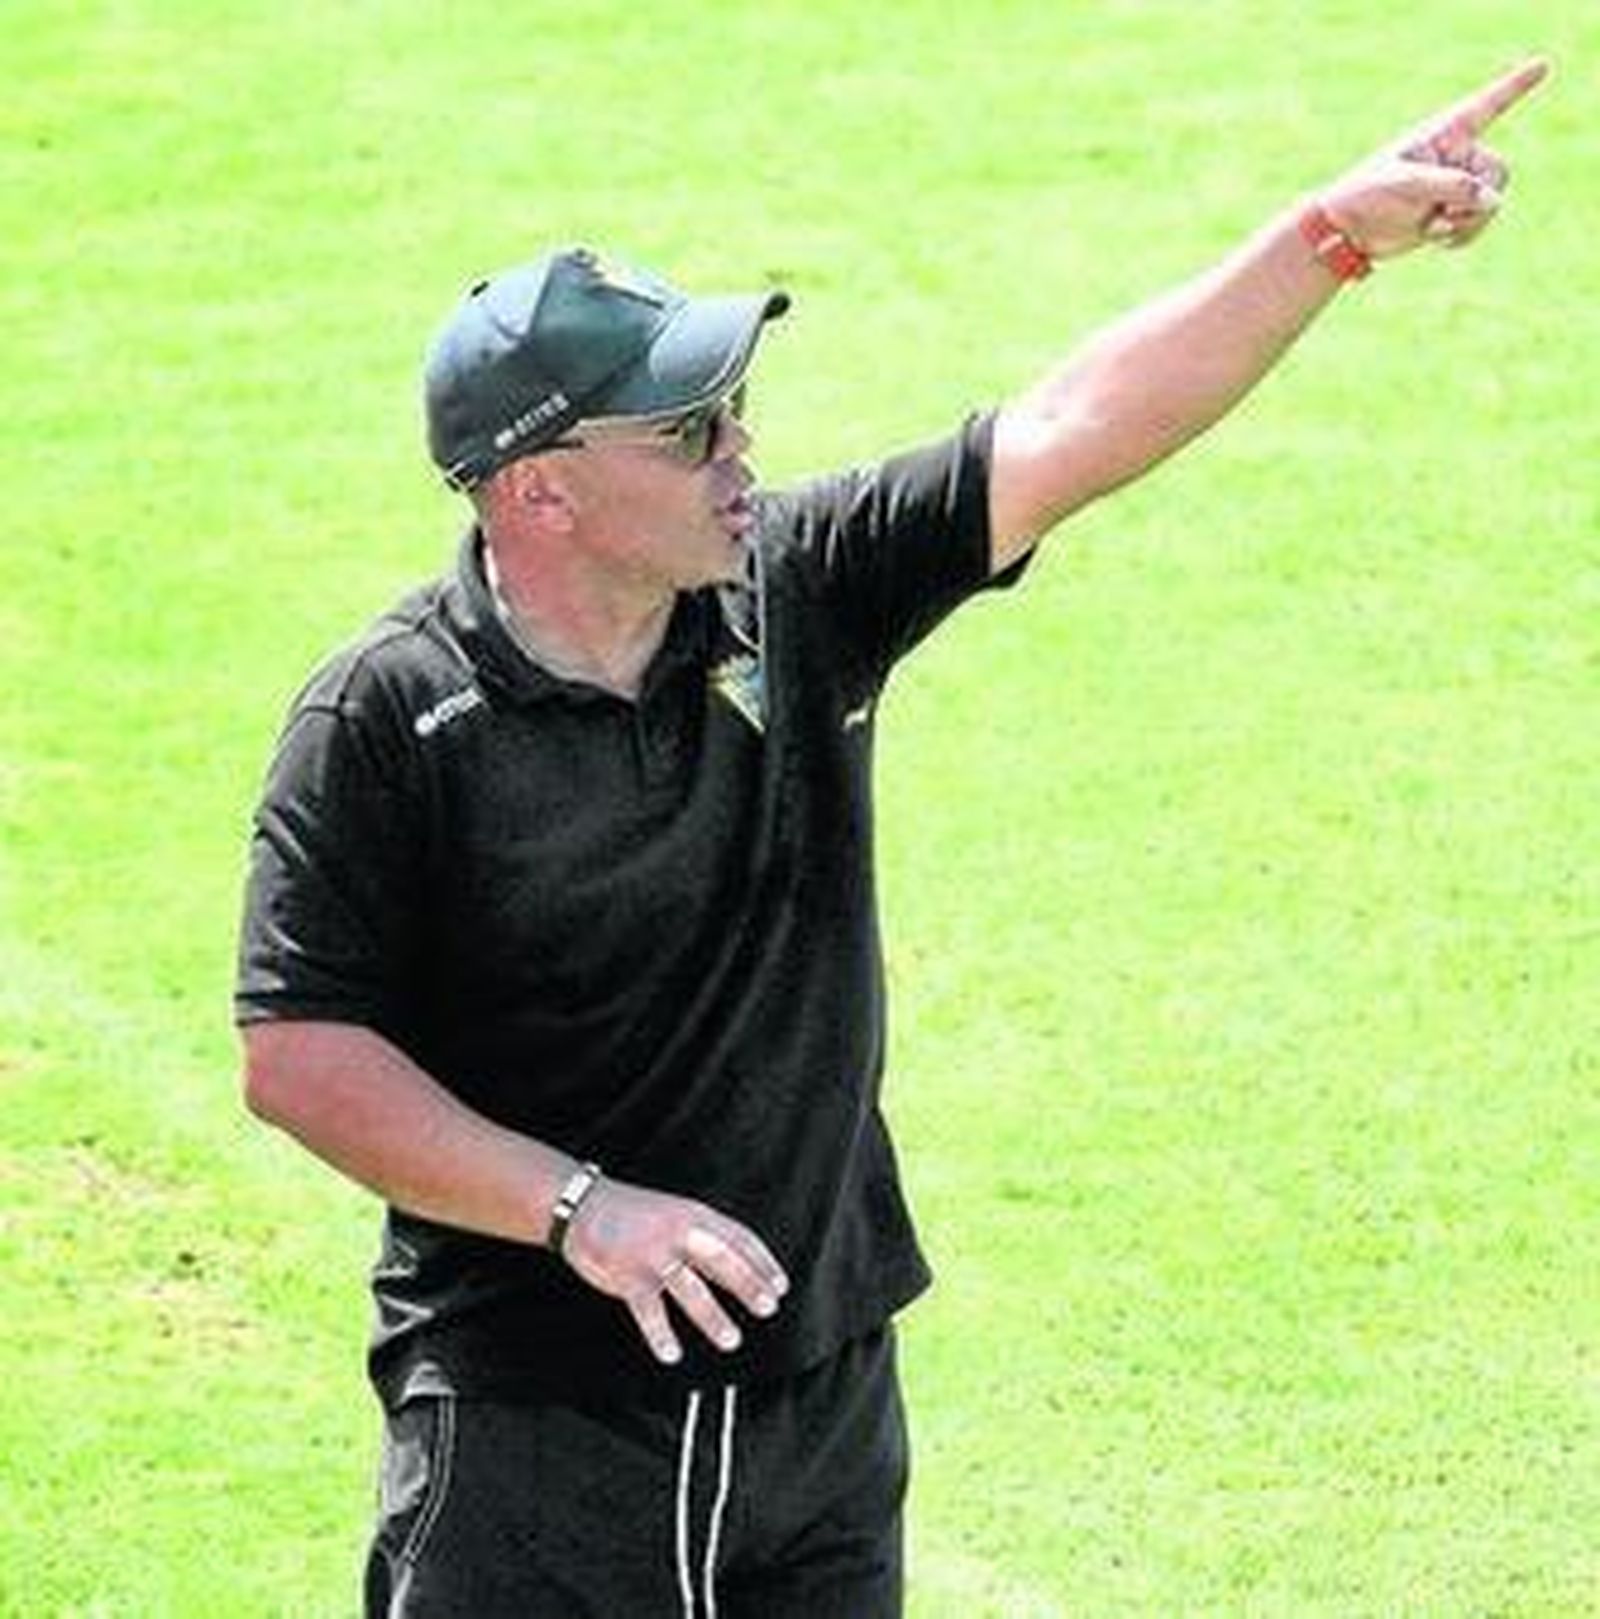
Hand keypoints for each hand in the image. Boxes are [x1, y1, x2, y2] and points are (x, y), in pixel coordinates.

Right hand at [561, 1175, 789, 1364]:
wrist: (583, 1206)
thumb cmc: (635, 1214)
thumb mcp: (676, 1213)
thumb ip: (705, 1237)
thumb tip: (742, 1266)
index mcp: (694, 1214)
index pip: (739, 1237)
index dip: (763, 1262)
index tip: (781, 1285)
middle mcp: (678, 1232)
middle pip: (722, 1260)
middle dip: (748, 1285)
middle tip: (768, 1308)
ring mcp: (653, 1254)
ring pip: (691, 1289)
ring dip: (713, 1317)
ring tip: (731, 1340)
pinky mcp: (628, 1275)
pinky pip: (649, 1310)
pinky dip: (661, 1334)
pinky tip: (672, 1354)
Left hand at [1318, 58, 1548, 260]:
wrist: (1347, 232)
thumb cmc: (1366, 195)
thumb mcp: (1405, 184)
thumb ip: (1450, 186)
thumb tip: (1491, 199)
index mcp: (1443, 133)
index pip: (1487, 105)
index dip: (1517, 86)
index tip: (1542, 67)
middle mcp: (1455, 154)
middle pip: (1497, 171)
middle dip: (1476, 198)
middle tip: (1443, 214)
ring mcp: (1456, 183)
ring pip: (1492, 201)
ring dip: (1469, 221)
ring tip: (1435, 227)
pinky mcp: (1452, 210)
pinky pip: (1480, 222)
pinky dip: (1464, 234)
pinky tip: (1437, 238)